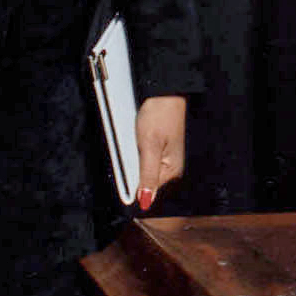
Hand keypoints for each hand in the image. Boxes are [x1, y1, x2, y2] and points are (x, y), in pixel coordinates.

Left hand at [133, 94, 185, 210]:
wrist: (164, 93)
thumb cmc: (160, 116)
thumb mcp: (149, 147)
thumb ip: (148, 176)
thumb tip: (146, 202)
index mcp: (172, 171)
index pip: (147, 191)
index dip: (131, 187)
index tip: (122, 177)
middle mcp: (171, 168)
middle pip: (144, 181)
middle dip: (131, 173)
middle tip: (129, 153)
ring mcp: (165, 158)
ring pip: (141, 170)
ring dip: (132, 162)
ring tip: (133, 144)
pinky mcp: (159, 149)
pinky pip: (143, 159)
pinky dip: (135, 154)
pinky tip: (134, 142)